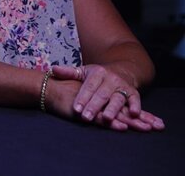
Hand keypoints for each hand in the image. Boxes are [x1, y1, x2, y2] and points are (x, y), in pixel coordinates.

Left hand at [49, 65, 163, 131]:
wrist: (123, 70)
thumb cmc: (98, 75)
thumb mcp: (84, 72)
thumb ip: (69, 73)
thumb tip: (52, 70)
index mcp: (97, 73)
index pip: (88, 87)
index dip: (82, 98)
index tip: (76, 109)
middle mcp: (111, 79)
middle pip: (101, 94)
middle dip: (94, 106)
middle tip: (86, 117)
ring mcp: (122, 86)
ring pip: (117, 98)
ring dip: (112, 109)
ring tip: (106, 118)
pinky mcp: (134, 92)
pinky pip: (135, 99)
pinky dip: (136, 106)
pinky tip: (133, 114)